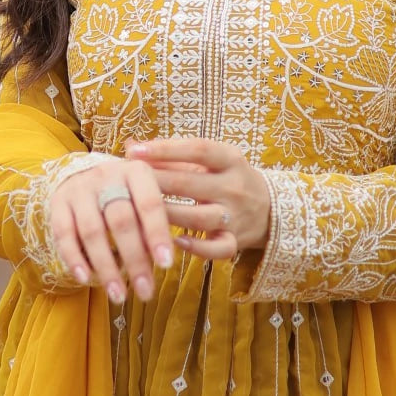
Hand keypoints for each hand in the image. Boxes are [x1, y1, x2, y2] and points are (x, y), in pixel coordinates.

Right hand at [48, 157, 175, 303]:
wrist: (84, 172)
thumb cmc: (126, 192)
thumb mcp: (145, 195)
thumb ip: (156, 220)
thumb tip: (164, 258)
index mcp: (136, 171)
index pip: (149, 203)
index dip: (157, 234)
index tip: (166, 265)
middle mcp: (107, 175)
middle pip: (121, 221)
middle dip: (134, 260)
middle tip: (146, 292)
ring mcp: (80, 188)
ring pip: (92, 231)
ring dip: (106, 268)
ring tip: (119, 296)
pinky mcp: (58, 203)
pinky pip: (64, 234)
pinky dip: (75, 259)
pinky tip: (86, 279)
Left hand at [126, 137, 271, 259]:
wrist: (270, 208)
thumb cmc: (228, 178)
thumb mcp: (211, 161)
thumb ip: (173, 156)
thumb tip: (131, 146)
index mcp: (229, 159)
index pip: (197, 149)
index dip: (165, 149)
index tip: (135, 152)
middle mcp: (234, 185)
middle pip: (191, 182)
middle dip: (157, 182)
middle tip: (126, 182)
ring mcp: (236, 215)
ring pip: (199, 216)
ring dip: (169, 214)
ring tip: (141, 212)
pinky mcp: (237, 240)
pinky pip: (219, 248)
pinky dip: (198, 247)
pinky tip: (175, 241)